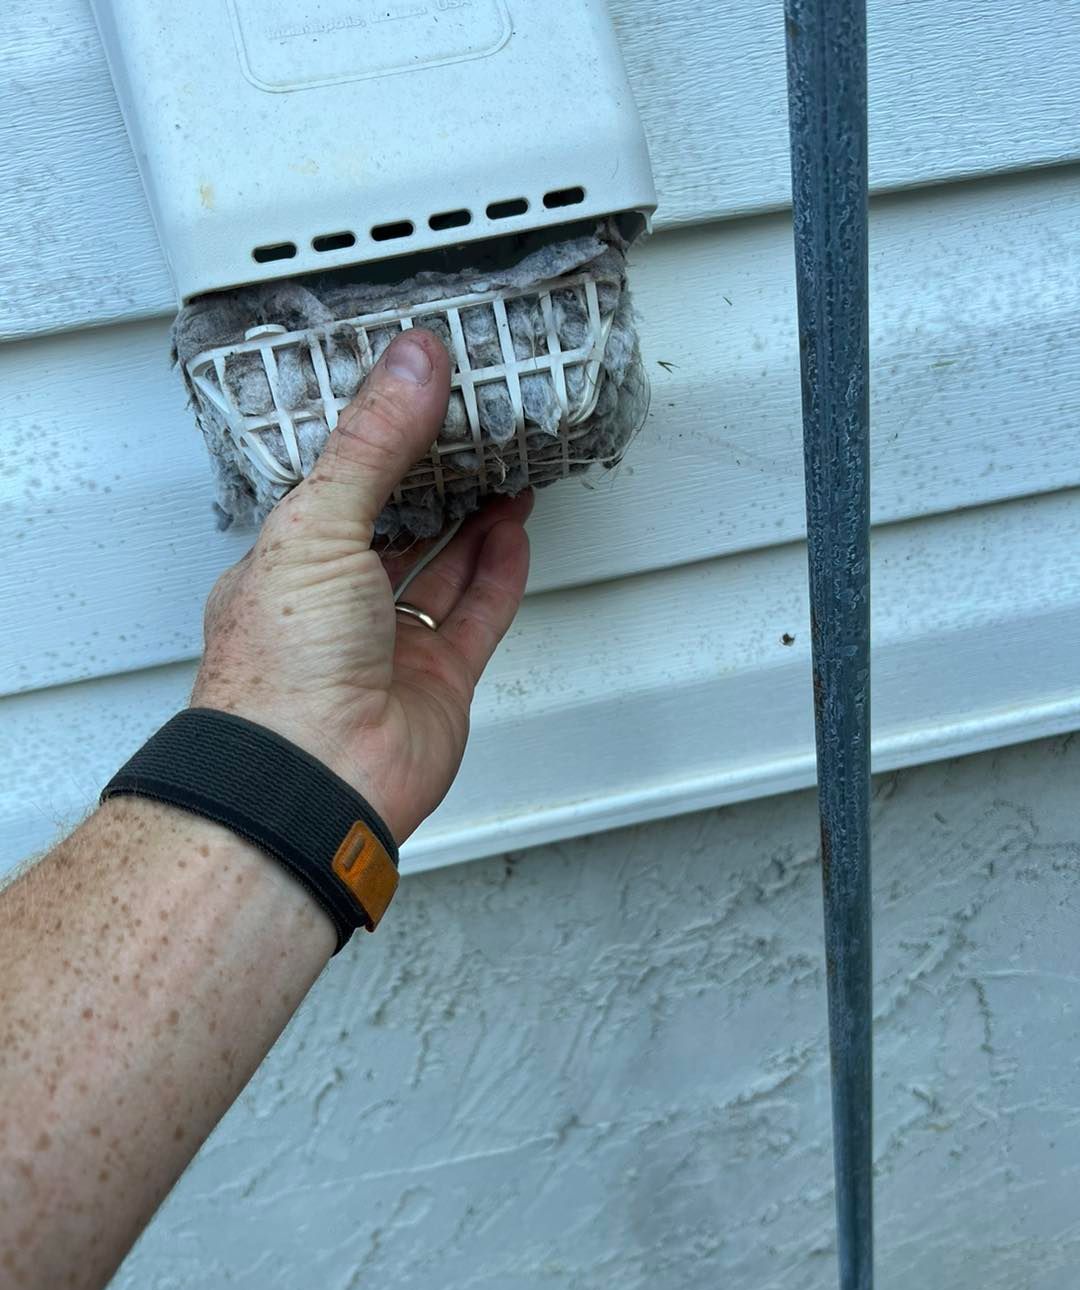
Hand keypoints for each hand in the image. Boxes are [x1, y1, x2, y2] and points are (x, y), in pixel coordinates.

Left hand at [192, 329, 532, 841]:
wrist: (314, 775)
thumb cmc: (283, 668)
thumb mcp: (318, 523)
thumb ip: (373, 443)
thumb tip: (413, 362)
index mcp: (285, 566)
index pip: (335, 490)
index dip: (376, 446)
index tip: (415, 398)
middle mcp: (335, 608)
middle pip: (395, 531)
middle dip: (434, 485)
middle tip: (471, 435)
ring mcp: (388, 648)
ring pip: (442, 572)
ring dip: (474, 525)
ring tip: (505, 474)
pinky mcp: (438, 683)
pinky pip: (477, 616)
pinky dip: (499, 575)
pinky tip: (514, 535)